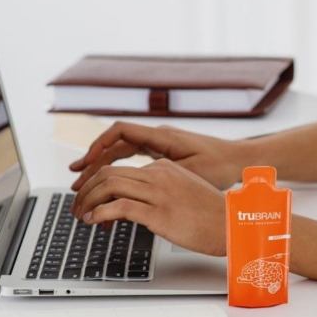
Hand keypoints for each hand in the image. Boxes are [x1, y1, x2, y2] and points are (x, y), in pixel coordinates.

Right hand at [69, 121, 247, 191]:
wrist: (240, 161)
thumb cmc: (220, 165)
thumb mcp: (190, 172)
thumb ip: (162, 173)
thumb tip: (133, 179)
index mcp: (162, 137)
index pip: (120, 132)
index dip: (98, 146)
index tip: (85, 164)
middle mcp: (158, 137)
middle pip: (116, 145)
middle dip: (94, 161)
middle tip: (76, 180)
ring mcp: (161, 145)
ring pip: (123, 153)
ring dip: (103, 166)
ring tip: (85, 183)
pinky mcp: (165, 155)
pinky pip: (133, 159)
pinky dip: (119, 169)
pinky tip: (110, 184)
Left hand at [71, 158, 226, 256]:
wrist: (230, 225)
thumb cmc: (210, 214)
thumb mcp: (183, 192)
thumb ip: (158, 191)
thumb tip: (130, 204)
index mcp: (165, 167)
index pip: (122, 169)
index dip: (100, 184)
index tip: (92, 200)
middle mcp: (159, 174)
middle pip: (108, 172)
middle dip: (86, 189)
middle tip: (77, 206)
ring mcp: (158, 192)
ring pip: (108, 185)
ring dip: (87, 201)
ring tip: (81, 215)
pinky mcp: (158, 212)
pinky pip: (118, 207)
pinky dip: (99, 213)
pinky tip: (94, 221)